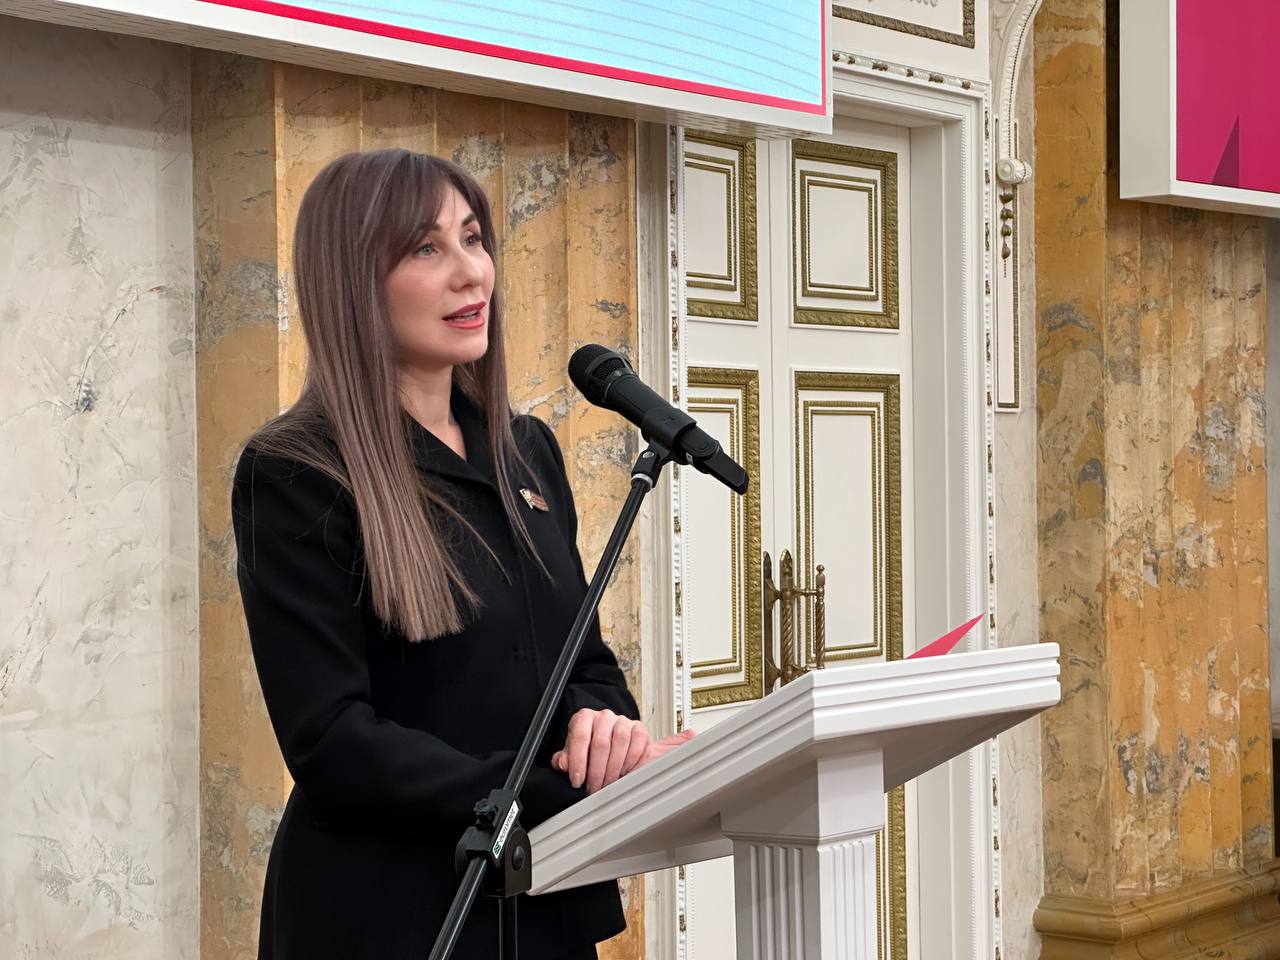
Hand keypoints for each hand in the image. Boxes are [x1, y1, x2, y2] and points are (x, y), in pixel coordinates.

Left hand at [551, 709, 697, 793]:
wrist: (609, 736)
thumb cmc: (588, 745)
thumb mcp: (572, 751)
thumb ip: (565, 758)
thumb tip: (563, 764)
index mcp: (584, 717)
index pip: (580, 736)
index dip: (578, 761)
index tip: (577, 781)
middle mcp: (604, 716)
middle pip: (601, 743)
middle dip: (596, 771)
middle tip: (593, 788)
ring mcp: (623, 721)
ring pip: (620, 743)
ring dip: (613, 769)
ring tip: (607, 784)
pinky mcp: (638, 728)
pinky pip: (637, 744)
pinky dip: (630, 761)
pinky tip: (623, 773)